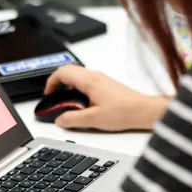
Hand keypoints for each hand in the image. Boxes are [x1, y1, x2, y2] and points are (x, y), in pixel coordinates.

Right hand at [44, 65, 168, 130]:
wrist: (144, 111)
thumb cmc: (124, 112)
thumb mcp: (93, 120)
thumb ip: (73, 120)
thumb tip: (60, 120)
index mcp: (89, 81)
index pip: (62, 73)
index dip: (50, 83)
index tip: (47, 95)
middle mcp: (95, 76)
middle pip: (68, 71)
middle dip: (56, 83)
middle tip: (53, 97)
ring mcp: (101, 79)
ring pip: (77, 75)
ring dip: (67, 85)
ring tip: (66, 101)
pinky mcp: (106, 84)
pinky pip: (86, 80)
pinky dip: (77, 88)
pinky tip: (81, 103)